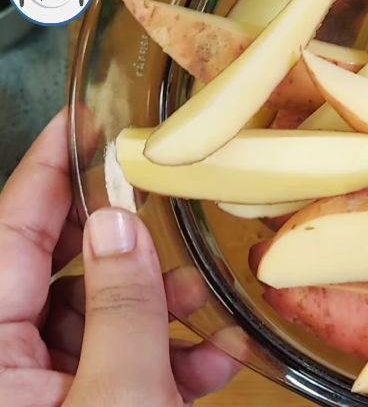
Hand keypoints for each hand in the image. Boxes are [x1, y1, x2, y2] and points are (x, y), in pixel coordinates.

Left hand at [0, 108, 242, 405]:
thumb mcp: (122, 396)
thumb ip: (122, 306)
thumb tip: (121, 225)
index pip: (10, 233)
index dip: (47, 170)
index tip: (81, 121)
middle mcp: (5, 364)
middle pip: (59, 271)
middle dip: (123, 243)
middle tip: (159, 201)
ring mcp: (44, 390)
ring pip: (98, 318)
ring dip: (159, 305)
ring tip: (204, 298)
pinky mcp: (85, 406)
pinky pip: (121, 365)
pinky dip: (171, 358)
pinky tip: (215, 357)